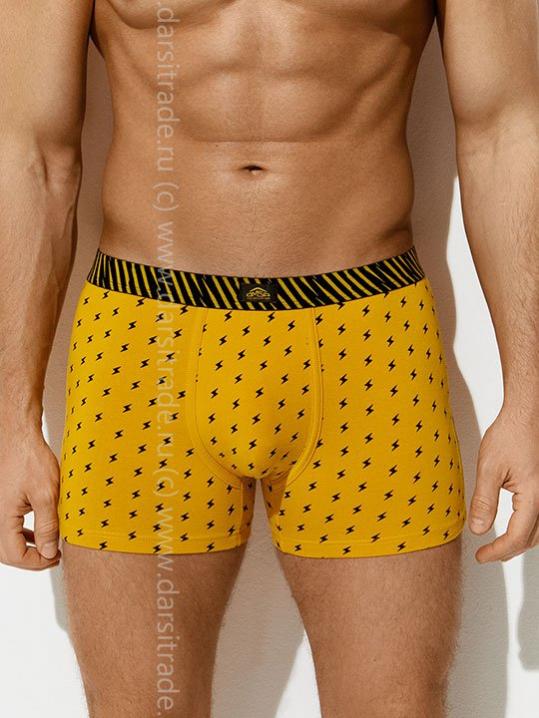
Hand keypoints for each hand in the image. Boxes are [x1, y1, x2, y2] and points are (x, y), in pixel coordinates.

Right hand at [0, 429, 60, 569]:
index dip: (36, 562)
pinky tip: (37, 532)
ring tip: (48, 547)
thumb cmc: (30, 459)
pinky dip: (22, 534)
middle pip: (8, 553)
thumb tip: (48, 551)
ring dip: (26, 547)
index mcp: (3, 517)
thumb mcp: (47, 494)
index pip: (14, 556)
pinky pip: (8, 527)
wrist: (18, 437)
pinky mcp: (3, 502)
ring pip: (7, 541)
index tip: (55, 557)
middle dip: (30, 559)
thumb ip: (48, 525)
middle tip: (52, 556)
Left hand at [470, 406, 538, 561]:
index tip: (481, 556)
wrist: (528, 414)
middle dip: (508, 550)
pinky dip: (529, 527)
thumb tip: (477, 529)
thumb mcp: (489, 467)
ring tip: (499, 545)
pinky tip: (516, 524)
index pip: (517, 537)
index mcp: (534, 496)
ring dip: (521, 541)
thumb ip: (483, 501)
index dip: (497, 551)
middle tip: (487, 554)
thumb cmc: (511, 434)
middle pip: (531, 538)